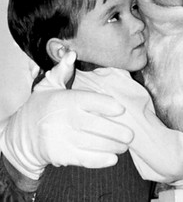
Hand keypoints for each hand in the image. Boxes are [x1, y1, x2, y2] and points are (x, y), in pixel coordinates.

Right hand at [0, 52, 133, 179]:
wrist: (20, 135)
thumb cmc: (41, 107)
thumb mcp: (48, 86)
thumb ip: (62, 70)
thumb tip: (71, 53)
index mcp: (65, 100)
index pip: (88, 101)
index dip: (106, 105)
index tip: (121, 109)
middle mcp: (64, 119)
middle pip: (94, 125)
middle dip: (115, 130)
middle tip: (130, 133)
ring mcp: (62, 139)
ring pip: (91, 143)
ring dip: (112, 146)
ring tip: (125, 145)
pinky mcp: (60, 155)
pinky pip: (83, 159)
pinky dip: (99, 160)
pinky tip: (113, 159)